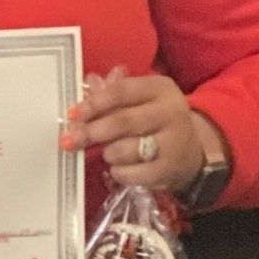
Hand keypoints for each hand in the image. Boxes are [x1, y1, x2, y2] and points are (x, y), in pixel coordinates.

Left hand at [62, 65, 215, 194]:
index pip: (122, 92)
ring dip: (108, 153)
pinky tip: (118, 169)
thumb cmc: (154, 122)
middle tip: (69, 141)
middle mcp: (171, 112)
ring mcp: (173, 142)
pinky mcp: (169, 169)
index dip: (94, 103)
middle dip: (91, 132)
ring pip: (125, 149)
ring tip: (108, 153)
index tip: (71, 115)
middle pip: (122, 122)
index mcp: (160, 89)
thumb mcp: (140, 102)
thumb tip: (88, 83)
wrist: (189, 153)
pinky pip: (133, 174)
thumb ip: (113, 93)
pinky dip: (119, 173)